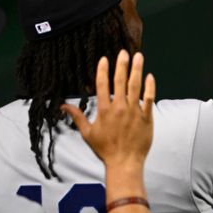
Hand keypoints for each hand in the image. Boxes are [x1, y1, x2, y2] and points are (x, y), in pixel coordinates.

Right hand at [61, 50, 154, 170]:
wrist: (125, 162)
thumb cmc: (105, 149)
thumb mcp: (87, 133)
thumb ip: (77, 117)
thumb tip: (62, 105)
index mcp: (104, 110)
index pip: (102, 85)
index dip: (103, 70)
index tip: (105, 58)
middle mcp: (119, 108)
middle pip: (120, 81)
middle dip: (121, 64)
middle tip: (124, 51)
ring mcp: (134, 112)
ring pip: (135, 86)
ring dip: (136, 69)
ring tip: (139, 56)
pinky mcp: (147, 118)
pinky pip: (149, 99)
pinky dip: (150, 87)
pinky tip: (150, 76)